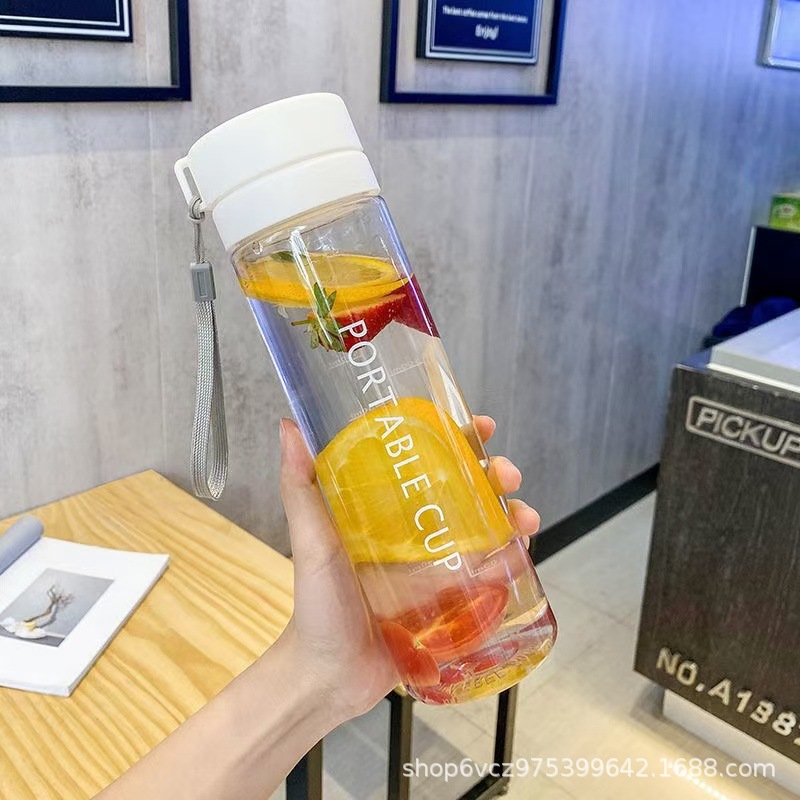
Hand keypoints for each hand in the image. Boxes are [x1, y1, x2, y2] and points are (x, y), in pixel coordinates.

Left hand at [278, 414, 539, 725]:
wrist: (330, 676)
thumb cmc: (317, 605)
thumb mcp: (309, 540)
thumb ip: (299, 486)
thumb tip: (289, 424)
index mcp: (384, 509)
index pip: (424, 460)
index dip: (456, 438)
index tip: (479, 426)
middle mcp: (413, 531)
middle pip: (465, 490)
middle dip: (495, 476)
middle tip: (508, 475)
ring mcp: (435, 566)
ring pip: (485, 528)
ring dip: (513, 516)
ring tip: (526, 520)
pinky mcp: (450, 601)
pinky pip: (487, 573)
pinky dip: (510, 560)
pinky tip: (520, 556)